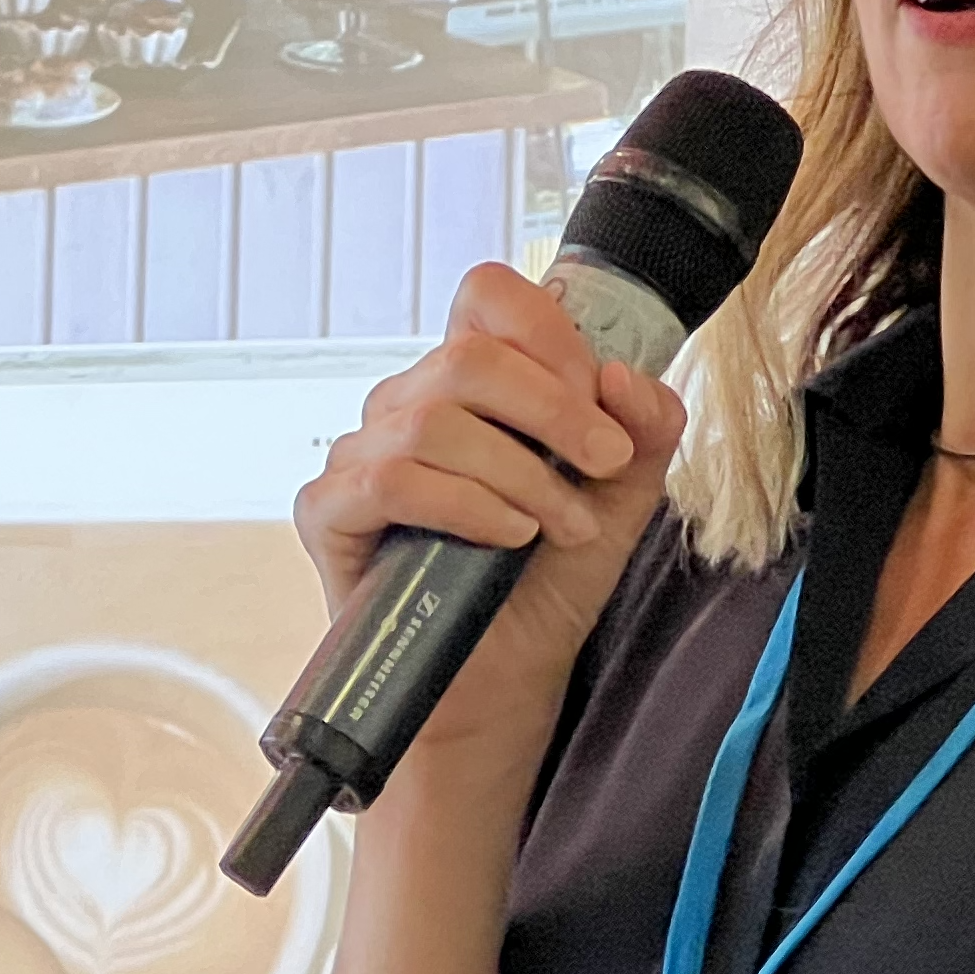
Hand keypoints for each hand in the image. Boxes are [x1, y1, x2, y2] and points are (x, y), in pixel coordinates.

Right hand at [296, 262, 687, 760]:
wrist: (506, 677)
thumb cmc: (549, 581)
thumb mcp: (621, 499)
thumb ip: (645, 431)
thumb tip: (624, 377)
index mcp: (471, 382)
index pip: (488, 296)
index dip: (549, 334)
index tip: (600, 398)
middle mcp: (408, 403)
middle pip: (469, 357)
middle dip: (554, 411)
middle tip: (603, 465)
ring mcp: (361, 454)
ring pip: (433, 422)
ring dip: (519, 476)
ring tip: (558, 526)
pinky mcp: (329, 512)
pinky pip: (389, 480)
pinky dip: (464, 505)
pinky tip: (506, 538)